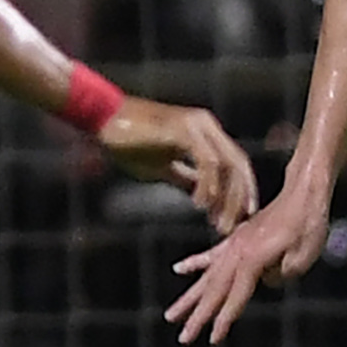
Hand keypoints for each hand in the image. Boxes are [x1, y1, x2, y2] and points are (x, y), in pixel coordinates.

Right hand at [99, 96, 259, 233]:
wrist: (103, 119)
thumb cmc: (129, 142)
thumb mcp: (163, 166)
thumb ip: (186, 179)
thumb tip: (204, 199)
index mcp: (206, 131)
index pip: (236, 162)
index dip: (244, 190)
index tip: (242, 216)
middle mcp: (207, 125)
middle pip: (238, 164)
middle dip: (238, 199)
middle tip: (229, 227)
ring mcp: (197, 126)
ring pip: (227, 165)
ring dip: (224, 198)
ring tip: (215, 223)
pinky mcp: (183, 130)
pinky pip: (206, 161)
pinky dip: (207, 185)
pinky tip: (198, 205)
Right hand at [164, 187, 333, 344]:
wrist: (304, 192)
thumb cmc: (309, 223)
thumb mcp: (305, 255)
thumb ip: (283, 273)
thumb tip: (267, 280)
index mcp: (254, 258)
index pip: (236, 296)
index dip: (225, 319)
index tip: (212, 339)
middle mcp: (238, 252)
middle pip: (215, 291)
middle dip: (198, 317)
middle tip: (183, 338)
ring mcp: (235, 244)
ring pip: (207, 277)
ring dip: (189, 297)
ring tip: (171, 315)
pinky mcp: (237, 237)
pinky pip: (212, 254)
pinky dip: (194, 263)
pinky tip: (179, 270)